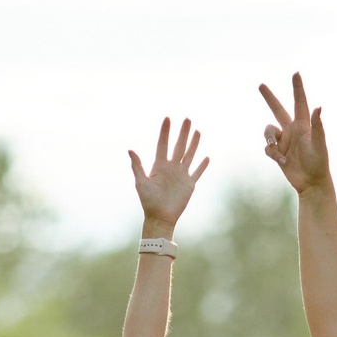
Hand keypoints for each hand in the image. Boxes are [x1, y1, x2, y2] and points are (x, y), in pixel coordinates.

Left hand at [131, 116, 209, 235]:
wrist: (160, 217)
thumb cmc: (148, 201)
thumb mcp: (141, 183)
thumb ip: (137, 166)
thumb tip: (130, 149)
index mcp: (159, 165)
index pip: (163, 144)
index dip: (165, 132)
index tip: (168, 118)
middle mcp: (171, 167)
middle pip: (179, 146)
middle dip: (183, 132)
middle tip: (187, 118)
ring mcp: (181, 175)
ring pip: (189, 155)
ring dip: (194, 144)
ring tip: (197, 131)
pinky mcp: (189, 184)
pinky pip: (197, 172)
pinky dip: (202, 166)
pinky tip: (206, 157)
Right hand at [259, 73, 330, 193]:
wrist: (311, 183)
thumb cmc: (319, 163)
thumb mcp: (319, 144)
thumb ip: (318, 126)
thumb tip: (319, 107)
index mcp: (304, 125)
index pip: (299, 102)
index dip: (297, 87)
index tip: (296, 73)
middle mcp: (292, 130)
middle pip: (277, 109)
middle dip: (269, 97)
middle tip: (261, 85)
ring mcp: (284, 141)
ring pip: (268, 131)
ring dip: (269, 139)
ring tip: (278, 154)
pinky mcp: (278, 152)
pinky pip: (268, 148)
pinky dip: (273, 154)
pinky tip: (283, 162)